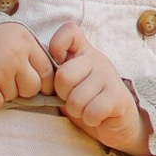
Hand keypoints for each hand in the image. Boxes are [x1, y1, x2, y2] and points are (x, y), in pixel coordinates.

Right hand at [0, 19, 61, 108]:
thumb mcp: (14, 34)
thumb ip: (31, 52)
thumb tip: (51, 78)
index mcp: (26, 42)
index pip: (48, 71)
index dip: (43, 82)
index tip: (35, 83)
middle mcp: (15, 57)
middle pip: (32, 88)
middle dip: (22, 88)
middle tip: (7, 78)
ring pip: (13, 96)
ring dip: (3, 91)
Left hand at [44, 22, 150, 155]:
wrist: (118, 124)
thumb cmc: (87, 103)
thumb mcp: (68, 85)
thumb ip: (55, 74)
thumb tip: (37, 71)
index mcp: (82, 52)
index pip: (69, 30)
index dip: (56, 46)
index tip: (58, 66)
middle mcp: (96, 59)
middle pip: (63, 75)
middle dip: (63, 96)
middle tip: (73, 100)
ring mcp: (109, 75)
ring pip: (76, 99)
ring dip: (78, 112)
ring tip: (86, 110)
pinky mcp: (119, 95)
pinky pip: (92, 111)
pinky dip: (90, 120)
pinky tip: (97, 117)